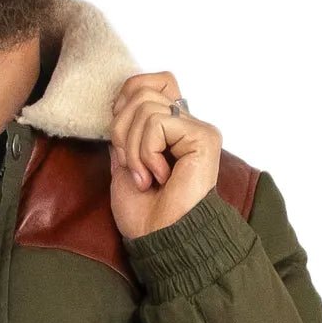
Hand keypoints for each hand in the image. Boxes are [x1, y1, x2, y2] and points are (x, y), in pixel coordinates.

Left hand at [108, 71, 221, 239]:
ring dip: (133, 148)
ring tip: (144, 177)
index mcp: (169, 130)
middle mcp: (186, 124)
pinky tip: (159, 176)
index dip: (125, 100)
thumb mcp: (123, 167)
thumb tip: (119, 107)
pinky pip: (158, 123)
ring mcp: (196, 129)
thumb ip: (125, 134)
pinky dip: (146, 153)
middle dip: (121, 131)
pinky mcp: (203, 137)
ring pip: (146, 105)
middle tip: (129, 167)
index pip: (148, 83)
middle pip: (141, 91)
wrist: (160, 239)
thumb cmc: (144, 215)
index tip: (119, 140)